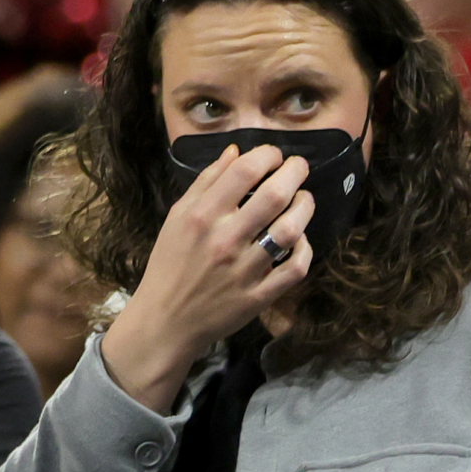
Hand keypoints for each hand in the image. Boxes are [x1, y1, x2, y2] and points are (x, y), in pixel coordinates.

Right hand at [99, 142, 315, 409]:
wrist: (165, 321)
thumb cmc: (170, 264)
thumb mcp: (177, 217)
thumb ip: (206, 182)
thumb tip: (236, 151)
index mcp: (201, 216)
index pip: (245, 171)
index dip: (268, 154)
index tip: (274, 155)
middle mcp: (224, 240)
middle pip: (275, 194)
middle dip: (295, 172)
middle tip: (298, 167)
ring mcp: (244, 270)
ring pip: (291, 230)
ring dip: (305, 207)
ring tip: (303, 199)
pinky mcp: (258, 296)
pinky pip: (295, 268)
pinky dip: (305, 249)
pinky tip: (300, 240)